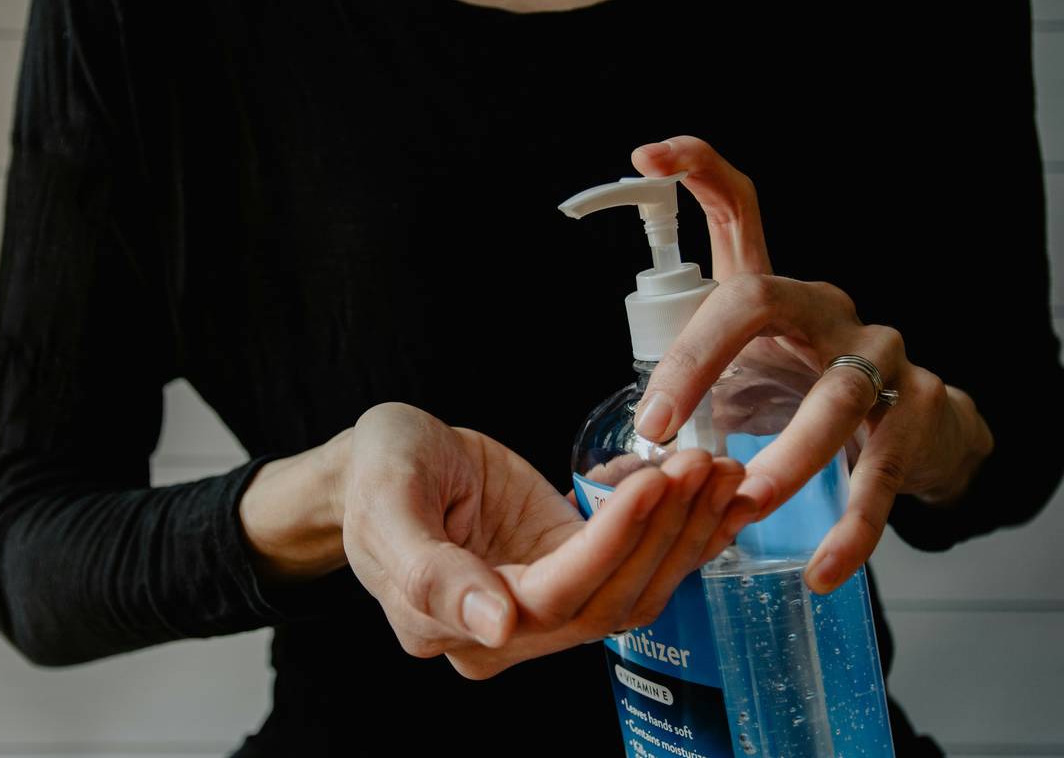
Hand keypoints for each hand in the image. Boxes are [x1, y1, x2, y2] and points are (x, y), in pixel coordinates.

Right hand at [339, 402, 745, 678]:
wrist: (379, 467)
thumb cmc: (373, 478)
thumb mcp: (387, 505)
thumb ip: (429, 572)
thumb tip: (494, 626)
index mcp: (454, 625)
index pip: (554, 597)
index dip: (611, 543)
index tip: (654, 481)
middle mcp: (508, 631)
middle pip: (607, 598)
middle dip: (664, 531)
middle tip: (702, 463)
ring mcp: (543, 602)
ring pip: (633, 588)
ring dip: (685, 533)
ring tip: (721, 471)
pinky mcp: (566, 568)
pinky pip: (634, 564)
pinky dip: (681, 533)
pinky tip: (719, 497)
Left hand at [629, 136, 993, 593]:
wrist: (916, 426)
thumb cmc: (804, 392)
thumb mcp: (744, 379)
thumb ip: (682, 409)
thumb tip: (610, 467)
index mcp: (774, 293)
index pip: (741, 211)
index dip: (697, 172)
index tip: (645, 153)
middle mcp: (826, 308)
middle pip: (759, 300)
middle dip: (700, 363)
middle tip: (659, 431)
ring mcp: (879, 355)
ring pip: (833, 399)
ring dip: (784, 458)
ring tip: (744, 504)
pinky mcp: (918, 414)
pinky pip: (880, 475)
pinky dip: (851, 529)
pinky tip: (820, 567)